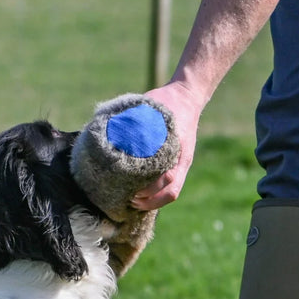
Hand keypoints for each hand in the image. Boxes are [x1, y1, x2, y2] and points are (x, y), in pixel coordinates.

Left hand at [129, 80, 202, 209]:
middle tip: (129, 199)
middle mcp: (182, 159)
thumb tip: (110, 128)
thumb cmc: (166, 101)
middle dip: (149, 200)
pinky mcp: (179, 162)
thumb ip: (134, 119)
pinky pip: (172, 184)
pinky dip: (158, 194)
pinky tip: (142, 193)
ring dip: (154, 200)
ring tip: (134, 201)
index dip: (150, 189)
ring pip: (172, 191)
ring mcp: (182, 162)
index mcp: (178, 147)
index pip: (167, 179)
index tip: (132, 191)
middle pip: (171, 191)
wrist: (187, 96)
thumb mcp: (151, 107)